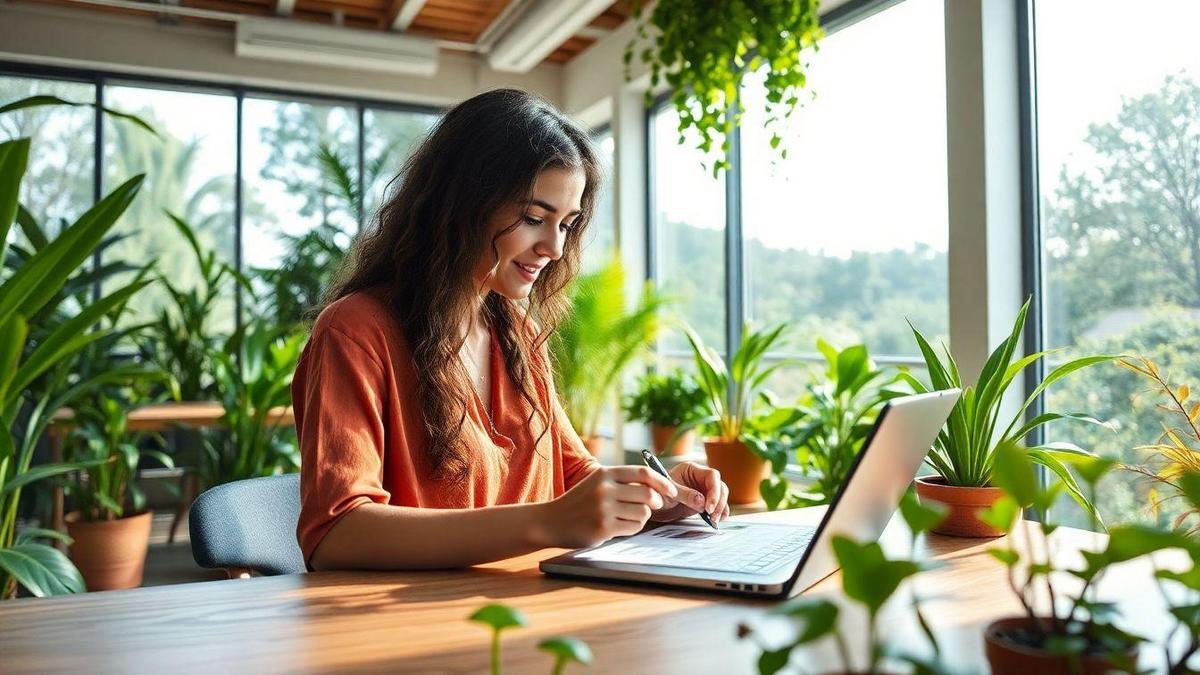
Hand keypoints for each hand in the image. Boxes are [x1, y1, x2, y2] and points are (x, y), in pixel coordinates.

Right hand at [539, 466, 678, 548]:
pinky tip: (619, 527)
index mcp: (605, 473)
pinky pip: (634, 528)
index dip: (662, 482)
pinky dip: (632, 528)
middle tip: (650, 506)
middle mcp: (605, 489)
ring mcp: (604, 509)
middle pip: (647, 494)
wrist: (551, 520)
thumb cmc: (579, 502)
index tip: (671, 491)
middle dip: (655, 502)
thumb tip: (657, 486)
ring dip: (642, 517)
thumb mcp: (597, 482)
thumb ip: (622, 481)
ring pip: (643, 513)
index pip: (643, 473)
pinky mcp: (603, 528)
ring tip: (627, 517)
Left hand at [650, 461, 729, 524]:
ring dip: (720, 508)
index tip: (709, 506)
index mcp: (691, 469)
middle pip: (719, 485)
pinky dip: (720, 512)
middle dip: (719, 501)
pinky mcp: (704, 500)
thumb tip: (702, 501)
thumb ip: (685, 495)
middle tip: (712, 515)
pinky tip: (717, 519)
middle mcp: (699, 477)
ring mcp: (703, 488)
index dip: (714, 491)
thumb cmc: (657, 495)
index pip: (711, 475)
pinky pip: (717, 504)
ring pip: (721, 495)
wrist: (652, 506)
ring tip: (714, 520)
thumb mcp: (668, 494)